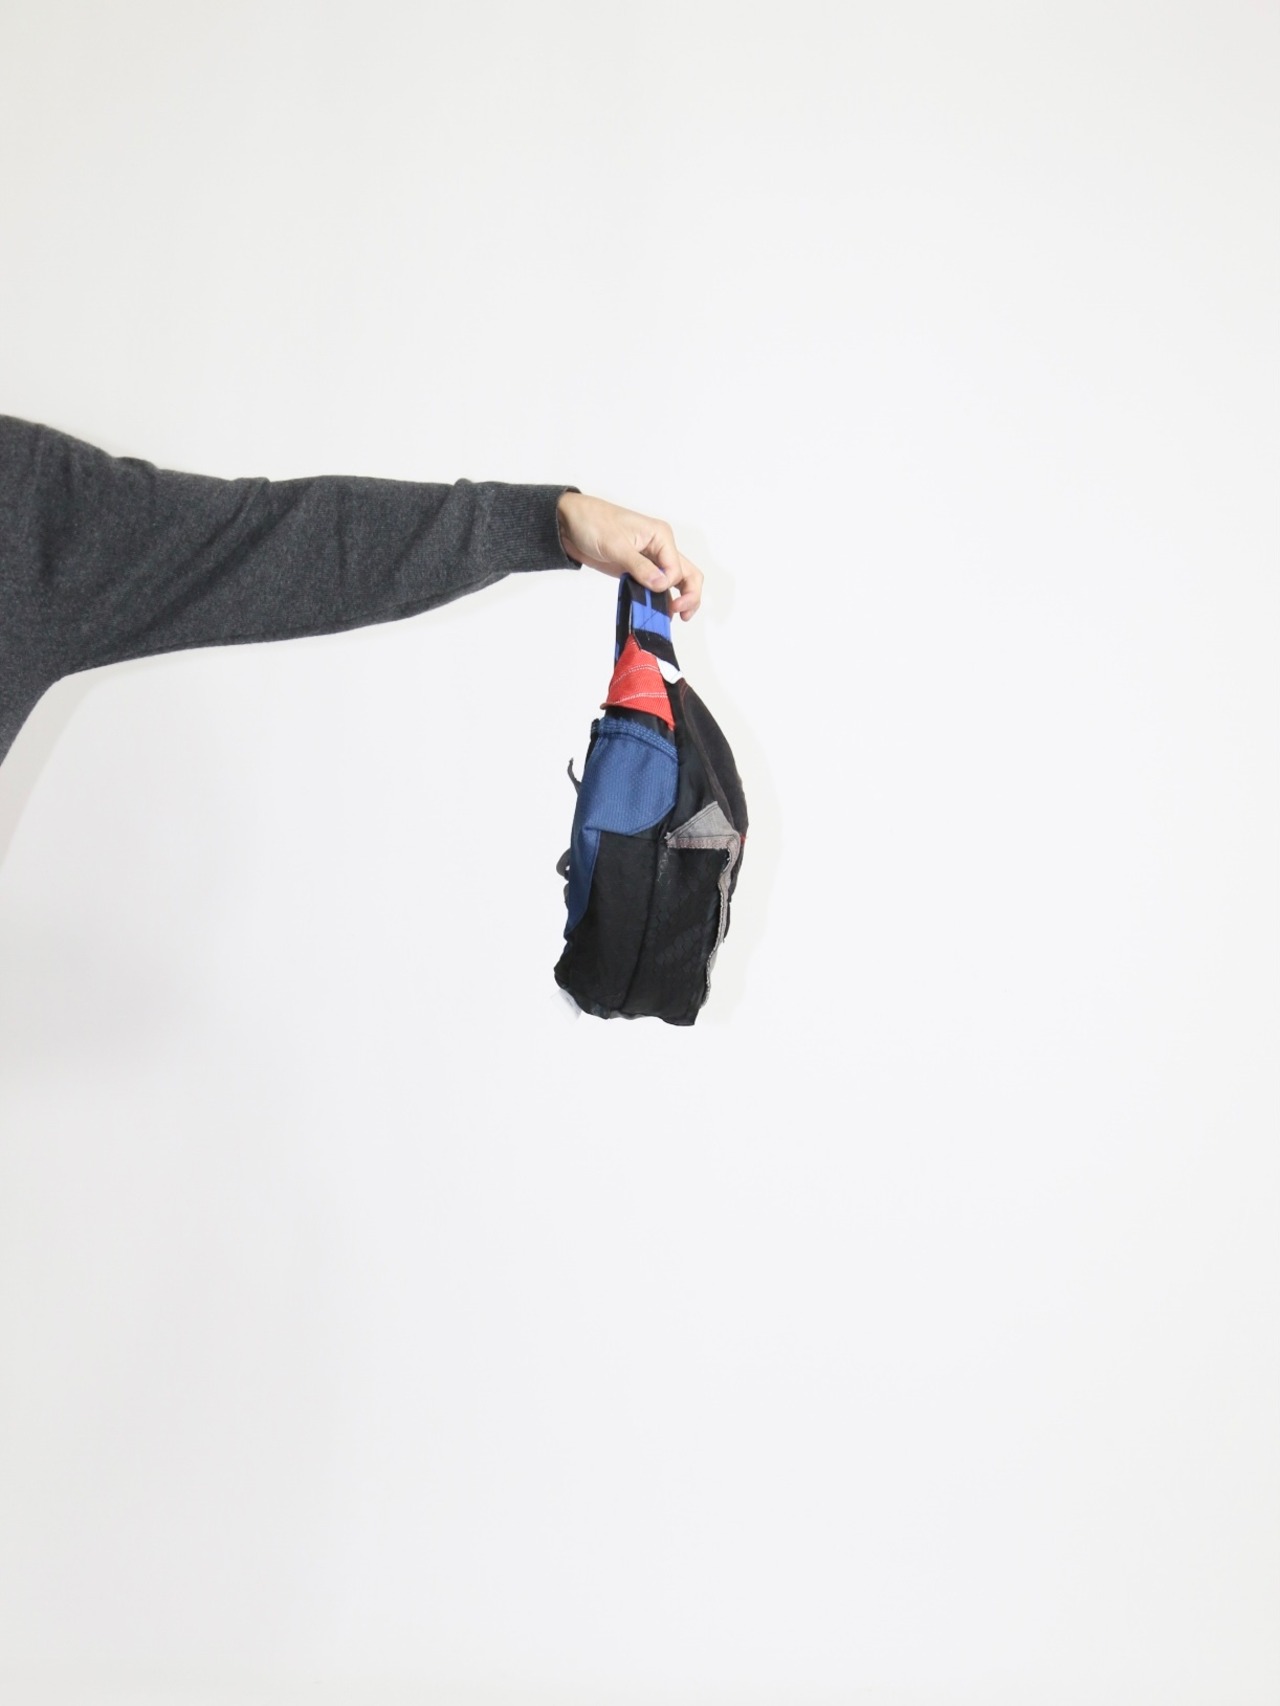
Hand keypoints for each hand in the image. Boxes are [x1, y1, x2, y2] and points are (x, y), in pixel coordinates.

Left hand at [557, 491, 703, 620]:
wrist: (570, 524)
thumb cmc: (593, 523)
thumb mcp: (616, 545)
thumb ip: (640, 567)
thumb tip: (661, 586)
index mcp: (661, 536)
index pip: (678, 567)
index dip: (669, 584)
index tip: (654, 591)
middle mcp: (660, 548)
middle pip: (687, 574)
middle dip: (690, 595)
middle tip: (682, 615)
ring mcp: (650, 561)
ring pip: (675, 583)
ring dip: (678, 600)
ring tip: (674, 618)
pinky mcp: (638, 571)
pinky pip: (656, 587)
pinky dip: (660, 601)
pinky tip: (659, 614)